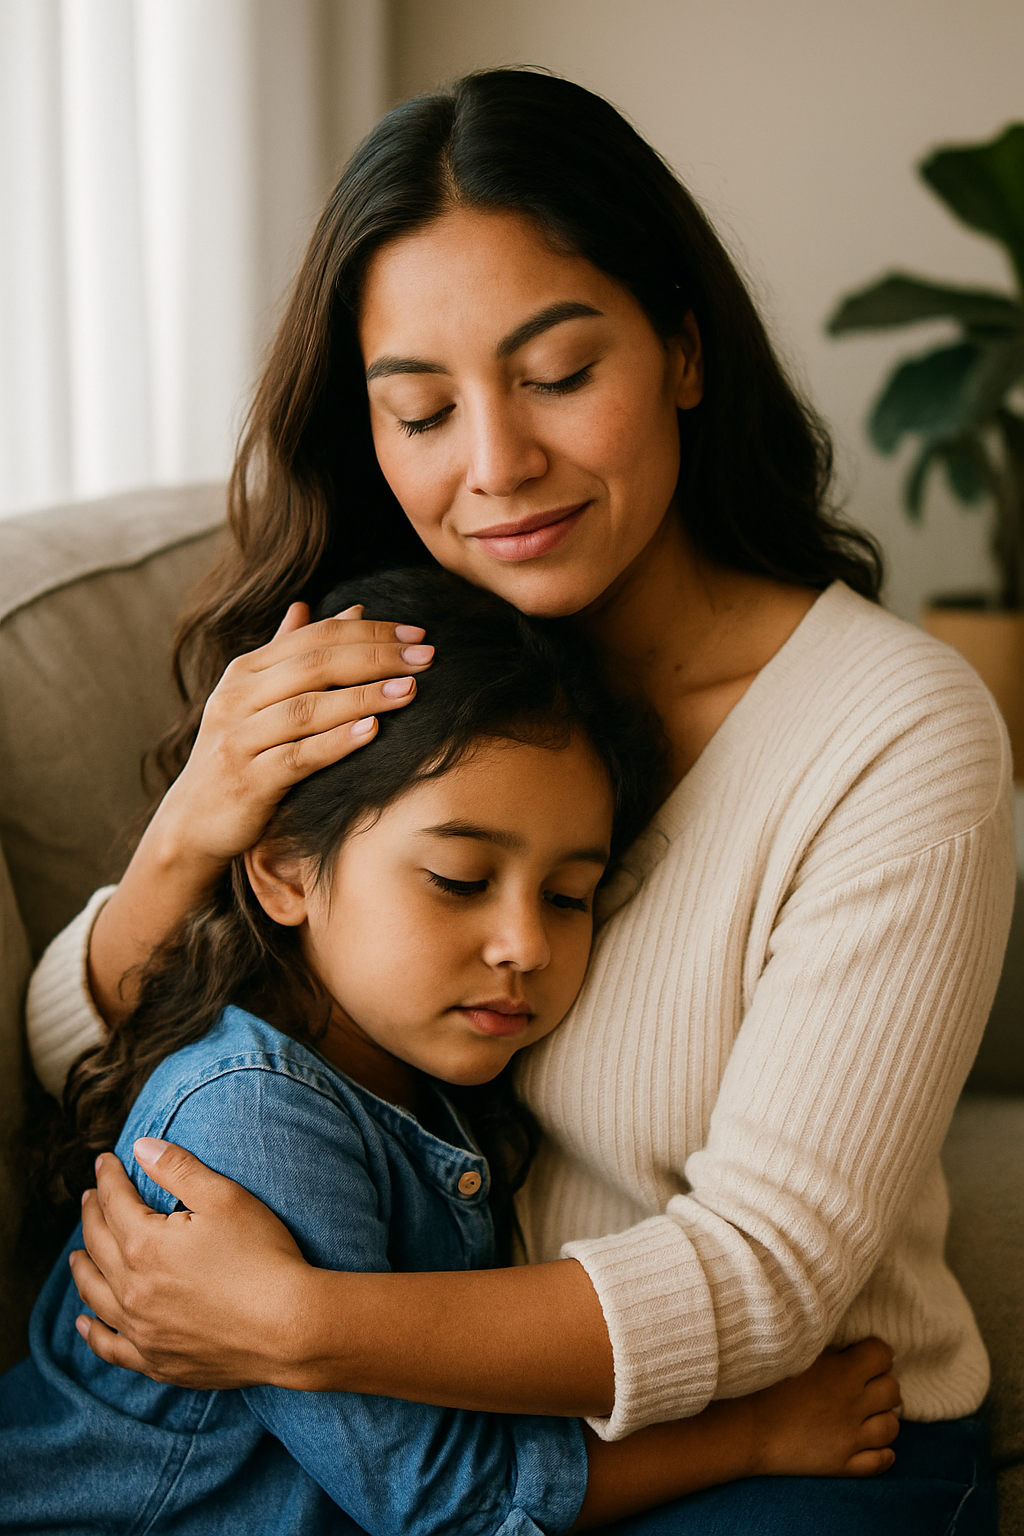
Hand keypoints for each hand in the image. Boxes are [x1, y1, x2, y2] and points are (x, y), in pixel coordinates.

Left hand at [71, 1141, 309, 1387]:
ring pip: (95, 1295)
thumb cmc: (263, 1256)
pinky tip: (85, 1323)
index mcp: (144, 1244)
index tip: (104, 1161)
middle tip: (89, 1198)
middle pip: (98, 1244)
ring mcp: (141, 1329)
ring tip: (76, 1255)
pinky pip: (111, 1346)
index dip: (108, 1176)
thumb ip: (178, 1168)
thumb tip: (140, 1147)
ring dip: (82, 1269)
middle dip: (92, 1215)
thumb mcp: (225, 1198)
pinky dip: (92, 1333)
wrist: (290, 1328)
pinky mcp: (157, 1360)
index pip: (114, 1201)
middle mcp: (132, 1289)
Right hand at [159, 602, 433, 865]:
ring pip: (307, 708)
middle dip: (375, 657)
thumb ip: (297, 656)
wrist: (193, 822)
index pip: (314, 638)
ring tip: (409, 690)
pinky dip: (337, 741)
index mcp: (245, 672)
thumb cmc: (239, 756)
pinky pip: (299, 756)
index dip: (368, 631)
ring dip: (363, 696)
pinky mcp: (247, 780)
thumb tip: (340, 609)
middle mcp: (237, 698)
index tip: (416, 635)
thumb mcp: (261, 701)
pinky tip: (373, 731)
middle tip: (425, 657)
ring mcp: (238, 738)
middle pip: (314, 664)